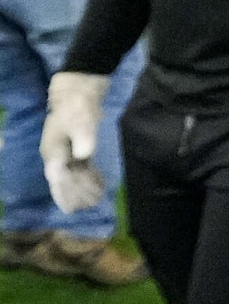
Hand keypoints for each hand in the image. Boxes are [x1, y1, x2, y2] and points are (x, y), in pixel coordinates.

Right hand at [42, 70, 107, 212]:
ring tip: (97, 200)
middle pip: (66, 181)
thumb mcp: (81, 121)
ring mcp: (67, 154)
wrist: (78, 94)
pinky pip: (82, 169)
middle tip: (92, 204)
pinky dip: (91, 178)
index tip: (70, 209)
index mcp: (53, 152)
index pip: (57, 179)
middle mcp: (57, 156)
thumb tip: (84, 154)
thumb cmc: (77, 107)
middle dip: (78, 194)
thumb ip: (83, 138)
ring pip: (74, 177)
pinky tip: (100, 186)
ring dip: (85, 189)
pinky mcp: (77, 150)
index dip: (63, 194)